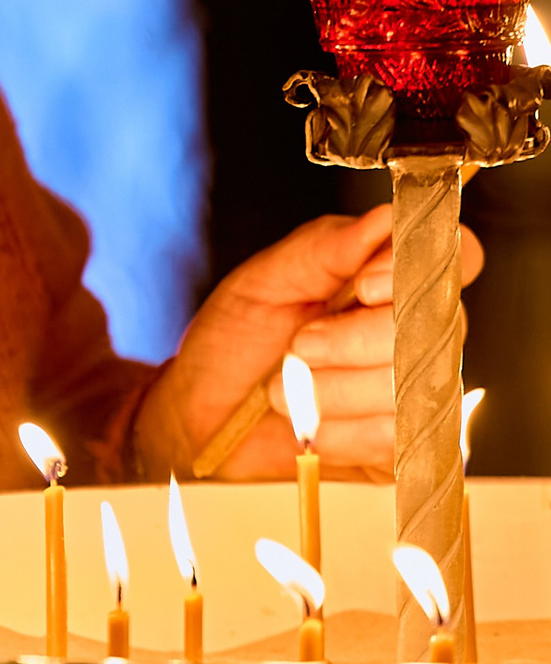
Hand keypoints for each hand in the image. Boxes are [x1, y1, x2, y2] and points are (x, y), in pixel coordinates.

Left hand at [134, 205, 482, 481]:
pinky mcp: (410, 446)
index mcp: (387, 277)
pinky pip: (397, 437)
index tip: (360, 286)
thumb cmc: (234, 339)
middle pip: (435, 329)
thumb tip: (387, 217)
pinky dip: (339, 431)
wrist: (205, 415)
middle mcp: (419, 330)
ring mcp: (421, 390)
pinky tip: (310, 426)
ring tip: (288, 388)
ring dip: (334, 390)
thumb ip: (325, 248)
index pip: (458, 257)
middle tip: (297, 346)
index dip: (416, 272)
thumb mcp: (265, 281)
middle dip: (352, 340)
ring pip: (413, 387)